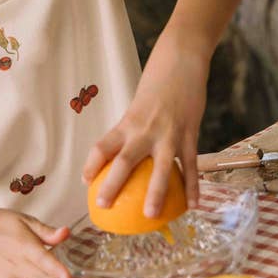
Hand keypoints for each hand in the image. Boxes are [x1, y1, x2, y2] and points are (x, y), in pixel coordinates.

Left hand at [81, 51, 207, 214]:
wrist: (181, 61)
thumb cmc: (158, 84)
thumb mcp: (138, 105)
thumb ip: (134, 129)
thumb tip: (127, 154)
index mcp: (127, 121)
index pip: (102, 145)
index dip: (91, 164)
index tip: (85, 181)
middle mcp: (144, 129)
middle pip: (124, 162)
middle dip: (111, 185)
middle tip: (103, 205)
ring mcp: (168, 133)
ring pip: (160, 170)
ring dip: (155, 195)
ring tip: (150, 216)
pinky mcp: (190, 134)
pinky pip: (190, 166)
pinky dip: (192, 187)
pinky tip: (192, 206)